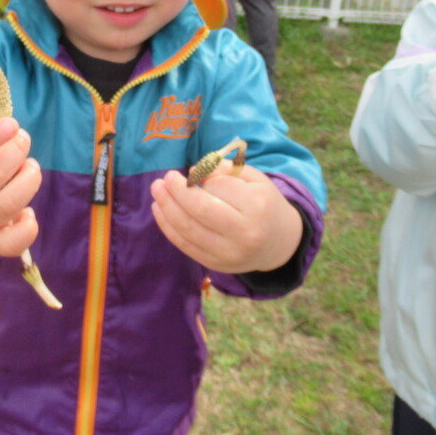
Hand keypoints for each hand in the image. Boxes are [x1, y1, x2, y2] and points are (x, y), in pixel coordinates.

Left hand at [150, 162, 301, 273]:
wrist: (278, 243)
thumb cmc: (263, 203)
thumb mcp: (254, 179)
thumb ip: (225, 170)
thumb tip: (192, 172)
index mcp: (258, 206)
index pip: (219, 187)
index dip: (201, 176)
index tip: (192, 171)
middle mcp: (245, 233)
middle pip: (200, 209)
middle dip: (177, 191)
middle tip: (166, 177)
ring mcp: (229, 253)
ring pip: (188, 229)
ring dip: (167, 207)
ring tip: (157, 190)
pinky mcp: (216, 264)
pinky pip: (185, 245)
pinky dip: (168, 226)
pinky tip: (159, 209)